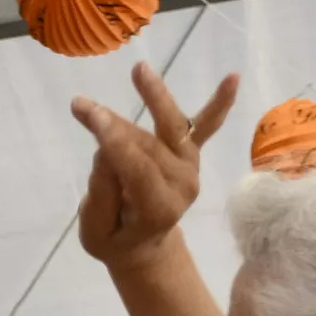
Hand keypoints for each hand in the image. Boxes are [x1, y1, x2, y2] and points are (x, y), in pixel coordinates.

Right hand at [73, 64, 239, 273]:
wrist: (143, 245)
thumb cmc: (114, 238)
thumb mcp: (96, 231)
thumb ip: (102, 195)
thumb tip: (106, 150)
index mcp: (159, 209)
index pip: (136, 167)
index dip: (114, 141)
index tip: (89, 114)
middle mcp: (182, 184)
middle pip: (144, 145)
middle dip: (113, 126)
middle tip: (82, 106)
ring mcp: (190, 166)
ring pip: (169, 127)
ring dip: (156, 96)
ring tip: (140, 70)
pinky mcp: (191, 154)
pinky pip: (206, 126)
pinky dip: (220, 103)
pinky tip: (233, 78)